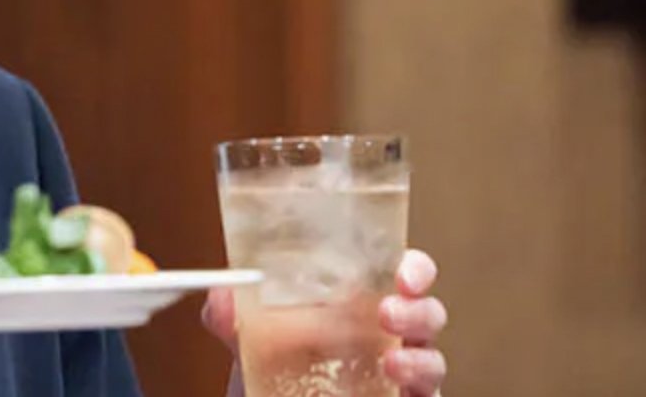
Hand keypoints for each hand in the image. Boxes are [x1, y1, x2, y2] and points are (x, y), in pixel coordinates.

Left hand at [202, 248, 447, 395]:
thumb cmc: (279, 363)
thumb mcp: (251, 335)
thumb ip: (233, 314)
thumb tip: (221, 300)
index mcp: (361, 301)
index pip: (403, 273)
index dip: (414, 268)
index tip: (403, 271)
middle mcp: (388, 334)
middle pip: (427, 313)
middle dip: (417, 310)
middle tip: (387, 312)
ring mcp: (400, 372)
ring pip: (431, 359)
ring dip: (419, 358)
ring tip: (393, 362)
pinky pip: (426, 396)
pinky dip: (418, 391)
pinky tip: (396, 387)